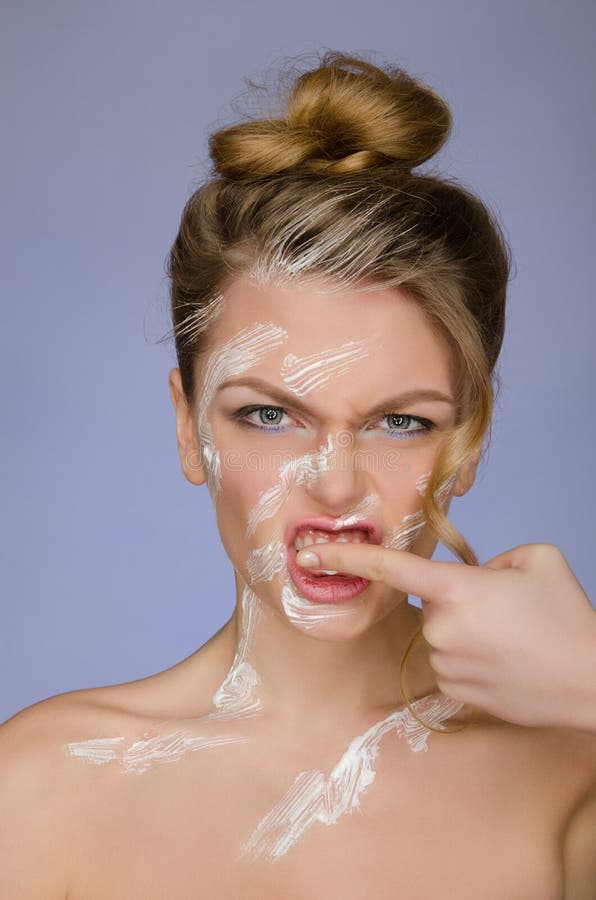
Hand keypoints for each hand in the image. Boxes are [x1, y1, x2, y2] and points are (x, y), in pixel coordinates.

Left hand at [296, 541, 595, 732]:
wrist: (592, 681)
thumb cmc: (568, 616)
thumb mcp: (536, 558)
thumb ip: (490, 557)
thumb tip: (470, 578)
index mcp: (456, 590)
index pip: (388, 568)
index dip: (345, 557)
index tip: (308, 553)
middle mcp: (441, 629)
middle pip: (430, 603)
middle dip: (458, 600)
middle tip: (505, 611)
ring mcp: (446, 666)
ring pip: (440, 635)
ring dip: (465, 632)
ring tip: (512, 640)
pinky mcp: (454, 695)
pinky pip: (449, 664)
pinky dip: (470, 659)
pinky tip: (505, 663)